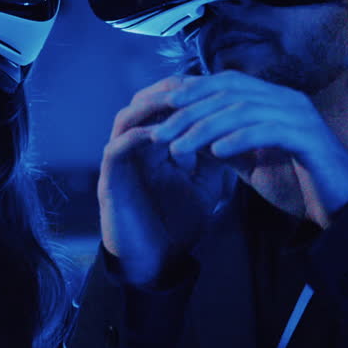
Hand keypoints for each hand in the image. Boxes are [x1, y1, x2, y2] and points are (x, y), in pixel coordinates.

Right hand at [99, 76, 231, 285]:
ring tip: (178, 102)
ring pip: (126, 118)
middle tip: (196, 83)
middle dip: (169, 90)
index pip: (165, 106)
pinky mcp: (109, 180)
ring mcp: (119, 162)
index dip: (186, 92)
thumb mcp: (206, 187)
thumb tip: (237, 129)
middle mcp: (133, 147)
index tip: (213, 86)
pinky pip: (117, 148)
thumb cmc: (178, 226)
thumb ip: (216, 158)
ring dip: (150, 107)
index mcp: (154, 146)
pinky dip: (137, 137)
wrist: (156, 264)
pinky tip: (160, 135)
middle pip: (144, 102)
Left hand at [150, 71, 347, 222]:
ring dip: (206, 129)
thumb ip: (224, 143)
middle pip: (229, 93)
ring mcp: (300, 116)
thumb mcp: (251, 161)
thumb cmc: (296, 184)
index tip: (158, 111)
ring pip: (243, 109)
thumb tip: (187, 133)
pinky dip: (239, 139)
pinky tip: (216, 153)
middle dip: (189, 113)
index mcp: (273, 99)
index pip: (224, 83)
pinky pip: (268, 131)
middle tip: (160, 134)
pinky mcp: (309, 139)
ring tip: (179, 148)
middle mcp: (287, 100)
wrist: (341, 209)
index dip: (190, 92)